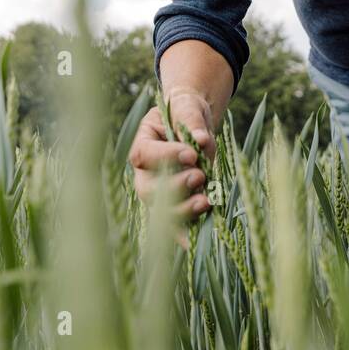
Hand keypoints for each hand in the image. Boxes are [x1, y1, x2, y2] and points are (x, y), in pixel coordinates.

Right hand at [128, 92, 216, 222]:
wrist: (193, 125)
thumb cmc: (186, 113)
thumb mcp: (187, 107)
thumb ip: (191, 120)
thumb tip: (200, 140)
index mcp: (143, 144)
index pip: (145, 154)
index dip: (165, 156)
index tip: (192, 153)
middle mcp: (145, 173)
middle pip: (148, 189)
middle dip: (174, 187)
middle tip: (198, 176)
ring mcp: (158, 192)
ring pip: (161, 210)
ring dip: (182, 210)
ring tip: (205, 201)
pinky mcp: (174, 205)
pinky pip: (175, 224)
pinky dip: (184, 234)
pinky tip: (195, 242)